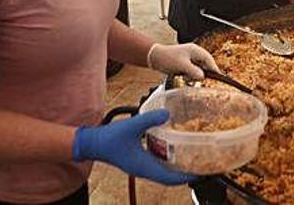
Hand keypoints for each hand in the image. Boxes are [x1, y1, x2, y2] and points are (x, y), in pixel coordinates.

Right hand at [72, 110, 192, 184]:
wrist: (92, 143)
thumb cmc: (108, 139)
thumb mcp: (132, 126)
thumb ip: (150, 119)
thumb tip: (168, 113)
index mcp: (144, 167)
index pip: (170, 179)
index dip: (187, 178)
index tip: (201, 174)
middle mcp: (145, 170)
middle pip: (170, 177)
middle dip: (186, 173)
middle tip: (201, 166)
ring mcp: (141, 166)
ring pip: (164, 171)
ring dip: (177, 167)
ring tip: (192, 158)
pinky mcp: (138, 160)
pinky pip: (157, 163)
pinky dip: (167, 159)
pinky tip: (173, 148)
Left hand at [148, 43, 219, 80]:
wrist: (154, 57)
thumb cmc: (167, 58)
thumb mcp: (182, 66)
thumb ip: (194, 72)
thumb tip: (202, 77)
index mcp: (196, 51)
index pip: (210, 61)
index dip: (214, 70)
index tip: (219, 78)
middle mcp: (195, 54)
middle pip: (205, 66)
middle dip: (201, 74)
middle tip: (194, 79)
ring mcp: (190, 58)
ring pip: (199, 70)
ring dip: (193, 75)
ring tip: (184, 76)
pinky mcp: (186, 63)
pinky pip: (192, 71)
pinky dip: (189, 75)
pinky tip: (182, 76)